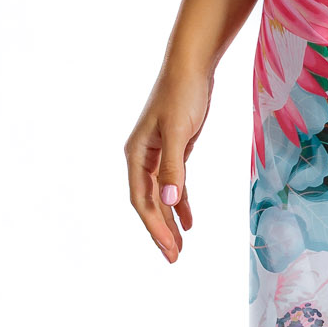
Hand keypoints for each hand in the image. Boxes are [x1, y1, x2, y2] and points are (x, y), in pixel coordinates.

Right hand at [125, 66, 212, 262]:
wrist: (192, 68)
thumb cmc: (182, 94)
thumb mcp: (177, 131)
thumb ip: (173, 166)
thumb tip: (169, 201)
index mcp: (136, 155)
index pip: (143, 200)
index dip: (154, 226)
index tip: (169, 248)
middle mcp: (142, 158)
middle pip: (150, 203)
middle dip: (161, 230)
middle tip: (174, 258)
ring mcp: (158, 156)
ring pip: (162, 197)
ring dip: (170, 221)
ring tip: (180, 248)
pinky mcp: (174, 152)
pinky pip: (174, 185)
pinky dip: (181, 203)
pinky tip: (188, 221)